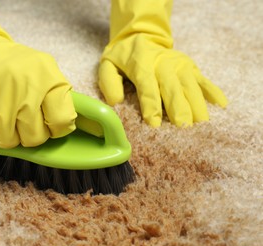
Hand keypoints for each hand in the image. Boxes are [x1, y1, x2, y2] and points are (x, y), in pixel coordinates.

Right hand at [0, 0, 76, 147]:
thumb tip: (67, 126)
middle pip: (35, 138)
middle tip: (19, 117)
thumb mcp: (42, 68)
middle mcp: (24, 91)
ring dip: (4, 133)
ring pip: (9, 142)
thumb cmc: (10, 65)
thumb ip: (58, 95)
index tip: (48, 122)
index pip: (62, 121)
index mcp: (45, 78)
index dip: (55, 127)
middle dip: (28, 133)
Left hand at [99, 34, 227, 126]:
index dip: (151, 105)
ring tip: (201, 123)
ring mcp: (180, 64)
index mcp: (142, 63)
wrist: (141, 35)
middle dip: (178, 107)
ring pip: (191, 85)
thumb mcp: (108, 65)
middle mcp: (164, 63)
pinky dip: (213, 91)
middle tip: (183, 127)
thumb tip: (115, 101)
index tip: (154, 124)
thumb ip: (108, 82)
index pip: (147, 86)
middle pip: (173, 87)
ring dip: (197, 104)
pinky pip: (204, 80)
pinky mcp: (190, 66)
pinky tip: (221, 105)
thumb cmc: (123, 56)